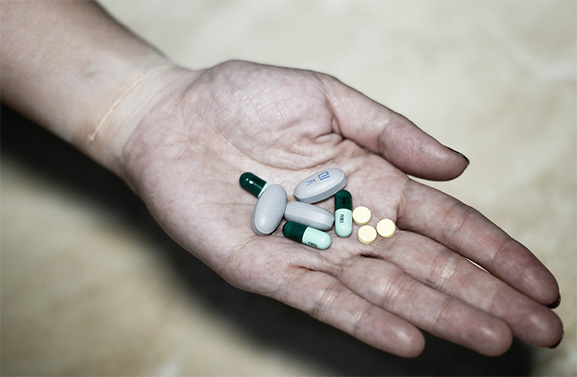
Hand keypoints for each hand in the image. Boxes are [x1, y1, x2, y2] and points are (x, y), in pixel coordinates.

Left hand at [119, 60, 561, 356]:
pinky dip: (366, 322)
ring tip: (492, 339)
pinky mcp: (270, 270)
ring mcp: (312, 249)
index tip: (540, 281)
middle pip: (429, 265)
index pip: (447, 223)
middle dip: (486, 295)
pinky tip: (409, 340)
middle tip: (541, 328)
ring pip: (388, 291)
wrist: (173, 119)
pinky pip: (325, 301)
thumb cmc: (245, 99)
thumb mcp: (328, 97)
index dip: (495, 252)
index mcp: (370, 180)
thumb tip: (458, 165)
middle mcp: (350, 221)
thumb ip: (392, 133)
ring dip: (440, 316)